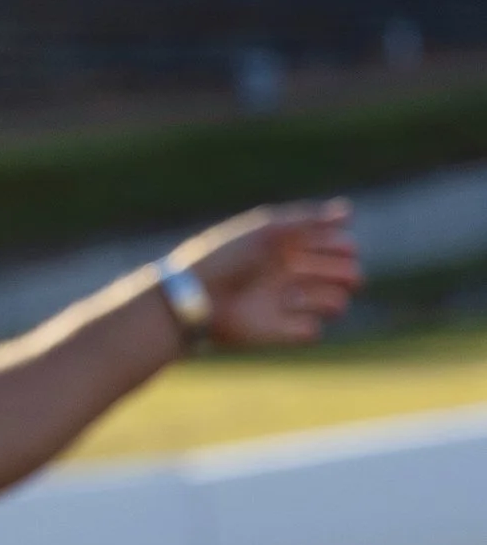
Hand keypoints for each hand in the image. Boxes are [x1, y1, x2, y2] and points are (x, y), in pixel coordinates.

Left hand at [178, 201, 361, 349]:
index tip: (339, 246)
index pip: (335, 246)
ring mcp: (290, 304)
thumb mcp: (267, 231)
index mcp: (290, 247)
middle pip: (342, 274)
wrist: (196, 297)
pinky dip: (307, 323)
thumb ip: (308, 221)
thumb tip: (349, 212)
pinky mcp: (282, 331)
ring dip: (326, 297)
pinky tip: (284, 313)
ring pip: (336, 302)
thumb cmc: (226, 258)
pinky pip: (313, 331)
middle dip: (346, 273)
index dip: (342, 246)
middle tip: (334, 272)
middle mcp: (293, 275)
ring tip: (294, 294)